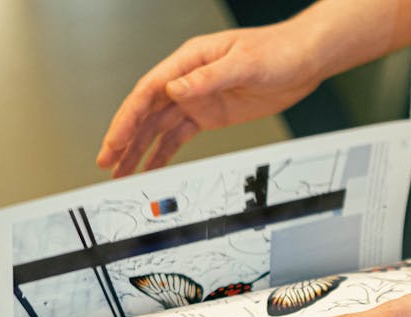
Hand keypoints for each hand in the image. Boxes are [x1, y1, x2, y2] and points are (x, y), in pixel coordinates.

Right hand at [95, 25, 322, 177]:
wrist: (304, 59)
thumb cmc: (278, 50)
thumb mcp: (244, 63)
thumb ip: (208, 78)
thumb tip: (175, 88)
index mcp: (189, 61)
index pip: (148, 91)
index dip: (128, 118)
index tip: (115, 140)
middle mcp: (187, 79)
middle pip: (146, 112)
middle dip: (124, 138)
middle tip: (107, 163)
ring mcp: (197, 98)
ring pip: (158, 127)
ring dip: (139, 149)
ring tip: (121, 172)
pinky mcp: (210, 115)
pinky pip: (179, 136)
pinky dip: (164, 153)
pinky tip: (150, 167)